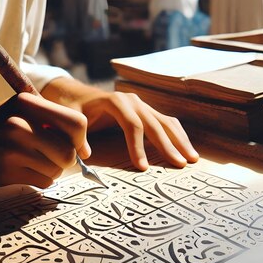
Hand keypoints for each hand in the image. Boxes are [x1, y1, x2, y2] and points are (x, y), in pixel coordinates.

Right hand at [0, 94, 89, 187]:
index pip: (76, 123)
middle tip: (53, 158)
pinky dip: (39, 180)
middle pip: (69, 153)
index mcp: (27, 103)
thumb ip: (50, 122)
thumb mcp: (18, 110)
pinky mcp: (5, 172)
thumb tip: (85, 149)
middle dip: (66, 160)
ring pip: (56, 170)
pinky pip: (42, 182)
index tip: (80, 149)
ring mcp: (12, 150)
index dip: (82, 140)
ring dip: (51, 171)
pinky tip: (22, 171)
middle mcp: (21, 125)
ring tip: (31, 162)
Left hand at [42, 79, 198, 169]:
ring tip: (192, 159)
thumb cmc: (74, 109)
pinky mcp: (147, 111)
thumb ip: (76, 136)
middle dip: (167, 145)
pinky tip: (186, 150)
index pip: (132, 125)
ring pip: (166, 122)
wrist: (77, 95)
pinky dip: (177, 136)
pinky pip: (166, 122)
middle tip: (179, 165)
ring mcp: (142, 105)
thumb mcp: (71, 120)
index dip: (138, 146)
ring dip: (180, 140)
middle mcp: (133, 101)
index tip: (143, 167)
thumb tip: (84, 154)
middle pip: (154, 123)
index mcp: (115, 102)